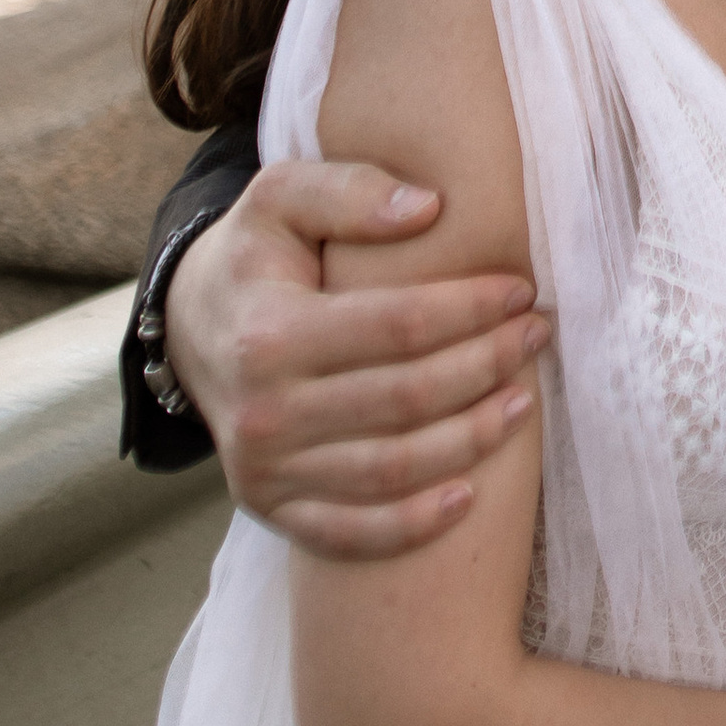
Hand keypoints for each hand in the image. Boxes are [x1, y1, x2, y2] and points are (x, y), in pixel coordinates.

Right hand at [163, 161, 547, 559]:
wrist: (190, 328)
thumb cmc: (255, 255)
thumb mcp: (281, 198)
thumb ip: (351, 191)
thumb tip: (429, 207)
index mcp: (269, 334)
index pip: (398, 326)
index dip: (470, 309)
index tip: (520, 290)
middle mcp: (263, 413)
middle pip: (405, 399)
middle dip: (485, 366)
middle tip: (536, 336)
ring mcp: (264, 471)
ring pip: (390, 470)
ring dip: (470, 440)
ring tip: (522, 401)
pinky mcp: (270, 509)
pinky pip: (351, 534)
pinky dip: (413, 524)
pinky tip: (468, 497)